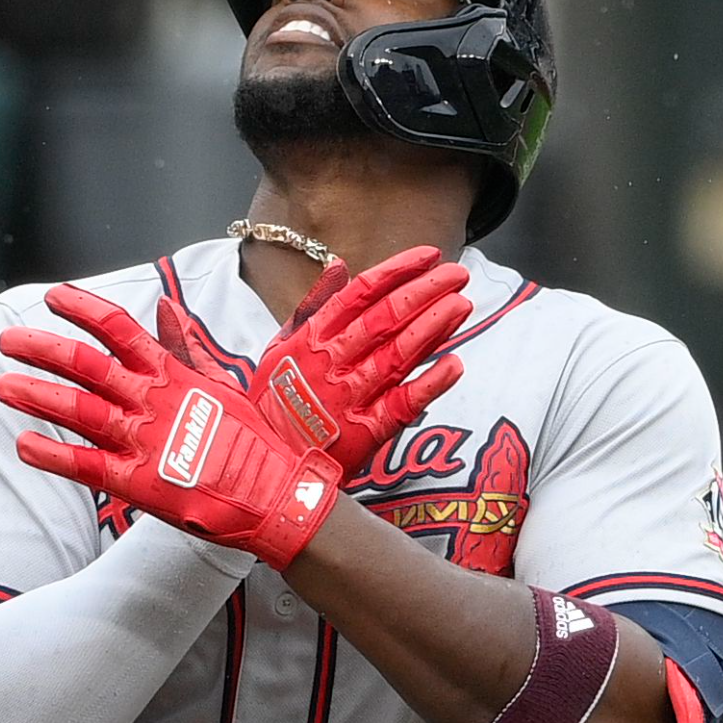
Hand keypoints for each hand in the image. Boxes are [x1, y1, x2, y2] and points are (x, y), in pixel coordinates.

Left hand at [0, 285, 340, 568]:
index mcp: (174, 373)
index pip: (119, 328)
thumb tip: (165, 306)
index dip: (82, 309)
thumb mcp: (223, 382)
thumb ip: (187, 346)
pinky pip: (83, 464)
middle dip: (42, 348)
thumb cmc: (256, 440)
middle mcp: (154, 400)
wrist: (278, 496)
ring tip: (3, 386)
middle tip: (8, 341)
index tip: (53, 299)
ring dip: (36, 395)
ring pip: (76, 409)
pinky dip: (51, 454)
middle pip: (85, 363)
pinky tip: (23, 444)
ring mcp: (144, 440)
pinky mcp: (138, 483)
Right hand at [158, 246, 468, 474]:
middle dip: (425, 291)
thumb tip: (340, 266)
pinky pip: (402, 405)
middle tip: (459, 274)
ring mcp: (347, 399)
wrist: (259, 468)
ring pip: (397, 355)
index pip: (359, 293)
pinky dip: (429, 385)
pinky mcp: (364, 435)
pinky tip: (455, 365)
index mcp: (309, 339)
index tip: (429, 255)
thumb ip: (311, 306)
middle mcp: (329, 363)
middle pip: (384, 318)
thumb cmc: (272, 403)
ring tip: (463, 305)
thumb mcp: (279, 348)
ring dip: (434, 328)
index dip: (397, 270)